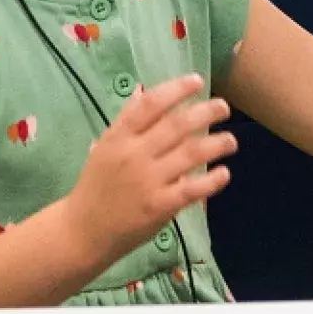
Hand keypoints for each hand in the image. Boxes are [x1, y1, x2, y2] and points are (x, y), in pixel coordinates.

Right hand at [61, 73, 236, 266]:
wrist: (81, 233)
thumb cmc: (96, 187)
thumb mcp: (105, 148)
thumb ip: (127, 121)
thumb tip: (144, 91)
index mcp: (118, 137)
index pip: (151, 104)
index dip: (177, 89)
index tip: (197, 81)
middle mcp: (134, 155)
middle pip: (178, 125)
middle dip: (207, 112)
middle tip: (224, 107)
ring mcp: (148, 181)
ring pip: (192, 153)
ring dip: (217, 143)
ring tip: (230, 140)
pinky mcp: (159, 206)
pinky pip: (193, 188)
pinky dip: (213, 179)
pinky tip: (224, 173)